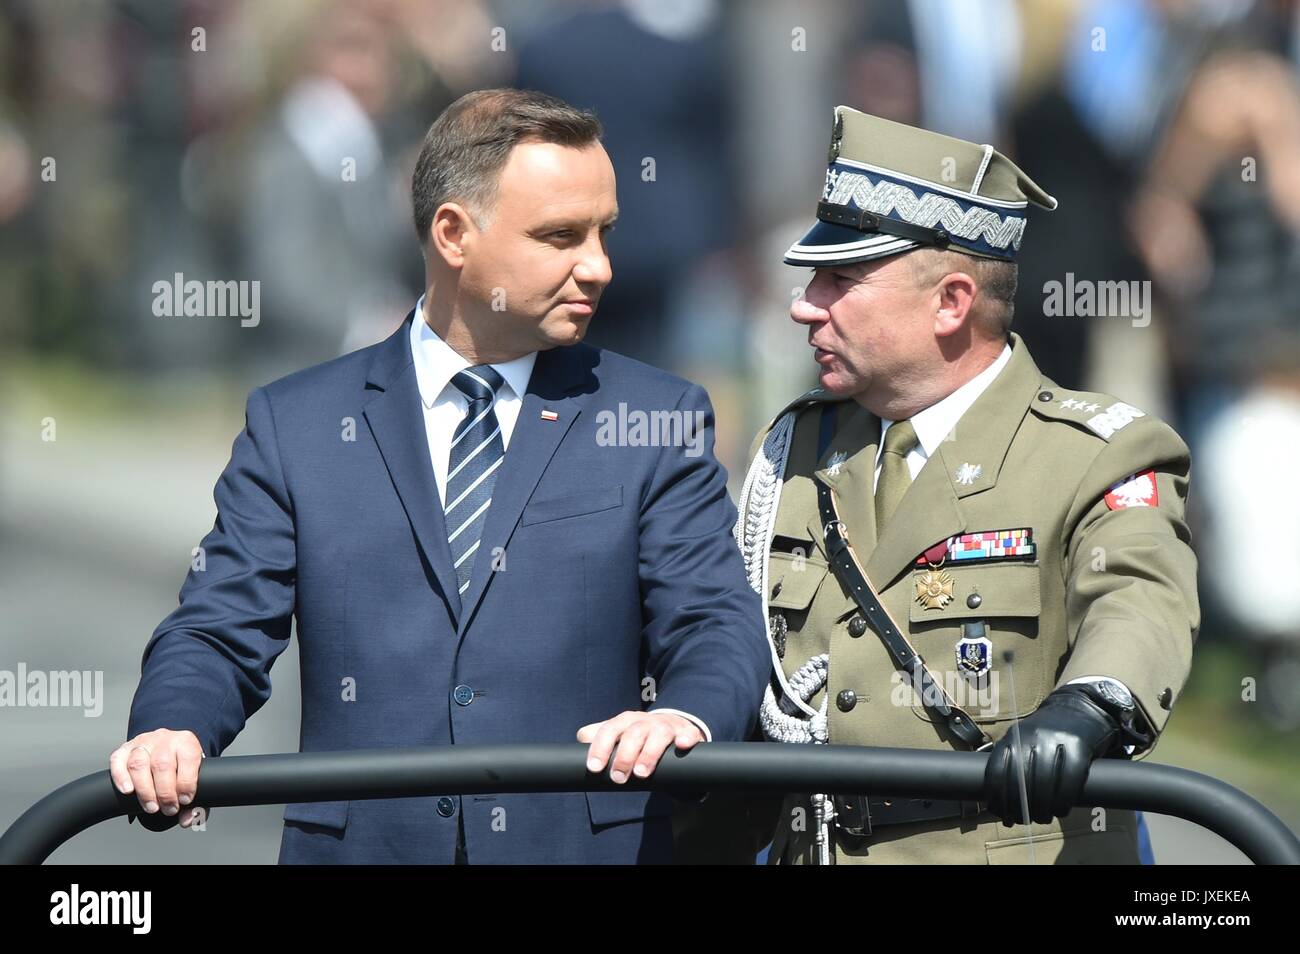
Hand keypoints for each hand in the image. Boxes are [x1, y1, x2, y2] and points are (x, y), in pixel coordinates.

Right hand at [109, 729, 205, 827]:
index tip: (184, 800)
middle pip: (161, 764)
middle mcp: (165, 739)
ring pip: (138, 764)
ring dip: (144, 790)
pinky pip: (118, 761)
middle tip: (168, 809)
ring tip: (151, 807)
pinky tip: (127, 791)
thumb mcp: (195, 779)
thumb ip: (197, 801)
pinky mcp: (124, 749)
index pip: (188, 759)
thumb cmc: (181, 767)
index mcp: (186, 742)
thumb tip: (187, 820)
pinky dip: (120, 777)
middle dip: (165, 792)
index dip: (186, 782)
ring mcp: (143, 742)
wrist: (168, 749)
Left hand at [577, 711, 703, 783]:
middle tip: (618, 777)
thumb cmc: (639, 736)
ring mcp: (667, 726)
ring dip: (649, 752)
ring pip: (658, 734)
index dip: (600, 748)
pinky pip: (689, 734)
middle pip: (633, 733)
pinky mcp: (687, 733)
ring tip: (641, 773)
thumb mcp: (618, 734)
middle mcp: (645, 721)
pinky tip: (681, 746)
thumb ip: (599, 737)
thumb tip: (580, 739)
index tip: (594, 768)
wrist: (672, 726)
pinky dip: (686, 738)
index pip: (609, 730)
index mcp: (625, 722)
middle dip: (624, 755)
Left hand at [983, 687, 1119, 825]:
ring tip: (1042, 818)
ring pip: (1045, 785)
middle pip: (1021, 783)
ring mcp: (1055, 741)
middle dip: (1021, 809)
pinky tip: (1061, 811)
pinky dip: (1064, 802)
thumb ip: (1011, 762)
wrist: (1079, 710)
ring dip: (1042, 810)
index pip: (998, 772)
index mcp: (1013, 737)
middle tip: (1025, 821)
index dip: (998, 799)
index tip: (1003, 816)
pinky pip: (1070, 781)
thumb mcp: (1022, 740)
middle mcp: (1031, 737)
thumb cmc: (1047, 734)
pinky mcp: (1079, 747)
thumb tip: (996, 801)